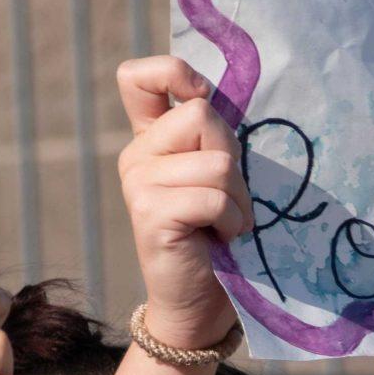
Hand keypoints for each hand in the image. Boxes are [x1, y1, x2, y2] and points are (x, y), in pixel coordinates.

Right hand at [115, 56, 248, 352]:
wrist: (200, 302)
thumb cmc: (218, 235)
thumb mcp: (218, 174)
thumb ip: (212, 135)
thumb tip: (217, 96)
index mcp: (150, 138)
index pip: (138, 77)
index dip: (175, 73)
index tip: (202, 98)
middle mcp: (135, 155)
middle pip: (200, 114)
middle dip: (231, 156)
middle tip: (227, 198)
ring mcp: (137, 183)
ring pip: (216, 161)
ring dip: (238, 198)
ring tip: (225, 223)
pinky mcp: (149, 212)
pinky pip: (213, 195)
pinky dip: (231, 219)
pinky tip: (220, 238)